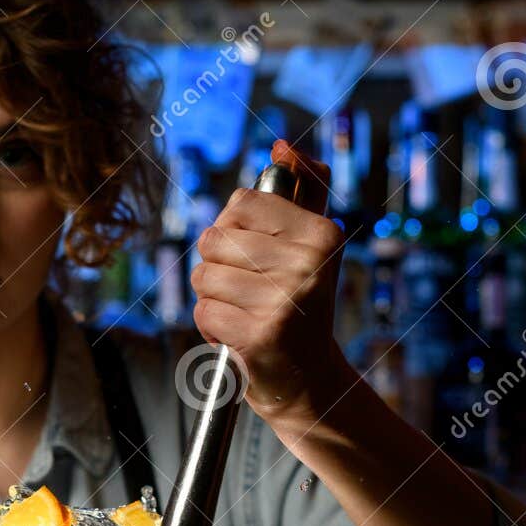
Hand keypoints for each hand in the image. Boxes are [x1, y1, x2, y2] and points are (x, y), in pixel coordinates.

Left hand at [191, 139, 355, 423]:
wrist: (308, 381)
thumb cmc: (302, 306)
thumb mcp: (309, 246)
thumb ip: (300, 192)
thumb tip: (282, 145)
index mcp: (322, 235)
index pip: (241, 202)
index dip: (233, 228)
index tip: (255, 255)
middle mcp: (309, 264)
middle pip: (214, 239)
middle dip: (217, 267)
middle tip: (248, 292)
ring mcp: (285, 300)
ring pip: (203, 276)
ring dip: (212, 298)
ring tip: (243, 313)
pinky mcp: (260, 334)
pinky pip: (203, 311)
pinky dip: (211, 327)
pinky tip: (238, 336)